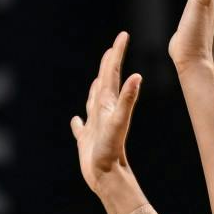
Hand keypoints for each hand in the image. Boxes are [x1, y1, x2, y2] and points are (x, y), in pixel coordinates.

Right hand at [71, 32, 142, 199]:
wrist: (107, 177)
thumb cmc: (112, 151)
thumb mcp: (119, 122)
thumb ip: (128, 99)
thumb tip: (137, 76)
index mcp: (109, 104)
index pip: (112, 74)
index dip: (116, 54)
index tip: (122, 36)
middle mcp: (103, 112)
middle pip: (105, 83)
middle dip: (108, 65)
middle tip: (112, 48)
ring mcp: (95, 126)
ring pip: (93, 102)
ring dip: (94, 89)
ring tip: (96, 79)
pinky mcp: (86, 141)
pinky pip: (80, 128)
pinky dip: (78, 122)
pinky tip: (76, 120)